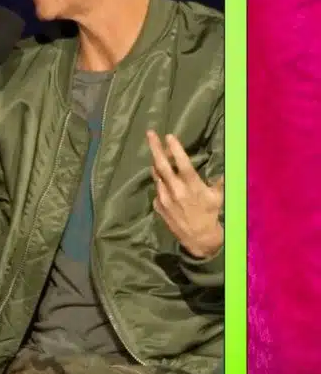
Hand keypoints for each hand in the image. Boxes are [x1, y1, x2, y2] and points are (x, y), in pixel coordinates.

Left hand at [147, 131, 223, 258]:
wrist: (199, 239)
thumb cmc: (210, 215)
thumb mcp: (217, 198)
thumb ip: (218, 182)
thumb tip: (224, 169)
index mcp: (192, 187)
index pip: (182, 163)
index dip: (175, 149)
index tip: (169, 136)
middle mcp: (176, 191)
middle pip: (162, 165)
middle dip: (155, 147)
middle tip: (150, 134)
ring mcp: (164, 198)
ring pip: (157, 175)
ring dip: (156, 163)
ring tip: (157, 153)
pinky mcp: (158, 206)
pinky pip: (157, 189)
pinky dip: (159, 181)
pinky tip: (163, 179)